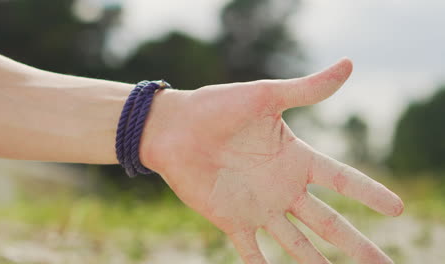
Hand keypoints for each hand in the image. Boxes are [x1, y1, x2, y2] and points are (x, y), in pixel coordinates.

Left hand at [140, 58, 403, 263]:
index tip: (397, 208)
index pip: (342, 180)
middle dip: (357, 245)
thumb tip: (350, 65)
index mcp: (294, 158)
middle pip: (329, 223)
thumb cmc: (217, 107)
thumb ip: (306, 89)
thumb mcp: (265, 96)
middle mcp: (282, 188)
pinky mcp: (232, 221)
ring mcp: (259, 207)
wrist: (173, 128)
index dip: (369, 193)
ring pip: (299, 244)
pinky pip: (253, 254)